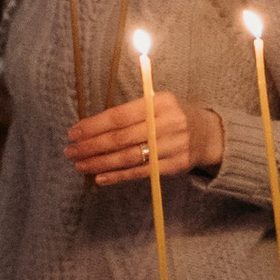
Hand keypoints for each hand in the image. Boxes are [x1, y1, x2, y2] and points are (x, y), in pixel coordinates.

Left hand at [66, 93, 226, 187]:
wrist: (209, 134)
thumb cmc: (173, 117)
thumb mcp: (157, 104)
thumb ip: (131, 112)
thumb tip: (91, 126)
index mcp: (160, 102)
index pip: (120, 115)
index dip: (94, 125)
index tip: (74, 132)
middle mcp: (168, 123)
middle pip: (121, 138)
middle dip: (91, 146)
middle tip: (70, 151)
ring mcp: (173, 146)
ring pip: (128, 157)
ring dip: (100, 162)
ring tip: (80, 165)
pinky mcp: (175, 166)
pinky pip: (141, 173)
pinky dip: (118, 176)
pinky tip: (100, 178)